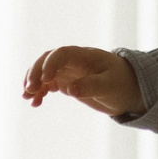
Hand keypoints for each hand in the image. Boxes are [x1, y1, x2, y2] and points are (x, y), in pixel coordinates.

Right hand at [23, 46, 143, 117]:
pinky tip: (35, 104)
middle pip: (47, 60)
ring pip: (44, 72)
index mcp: (84, 56)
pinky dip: (40, 93)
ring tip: (27, 97)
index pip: (61, 54)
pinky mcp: (66, 83)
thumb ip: (91, 86)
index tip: (45, 80)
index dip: (50, 64)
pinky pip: (48, 85)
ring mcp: (68, 71)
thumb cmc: (123, 84)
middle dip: (35, 73)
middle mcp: (73, 61)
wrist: (130, 90)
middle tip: (29, 90)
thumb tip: (69, 89)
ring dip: (33, 82)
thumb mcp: (110, 86)